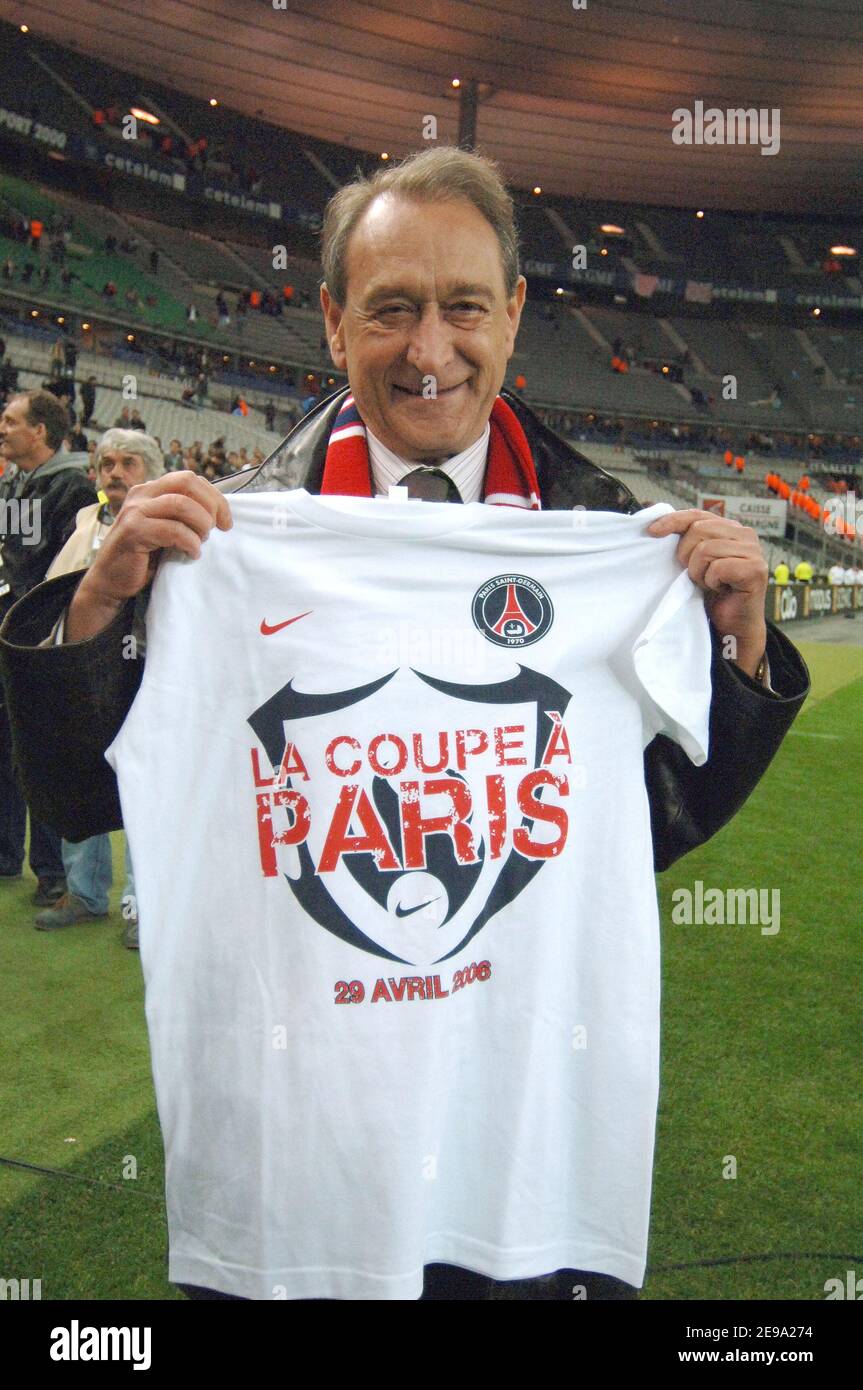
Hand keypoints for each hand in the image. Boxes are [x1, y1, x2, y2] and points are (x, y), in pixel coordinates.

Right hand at [66, 472, 231, 641]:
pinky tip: (192, 554)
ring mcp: (135, 511)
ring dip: (200, 523)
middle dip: (211, 505)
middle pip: (186, 482)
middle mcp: (141, 494)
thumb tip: (218, 512)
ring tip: (201, 541)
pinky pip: (172, 530)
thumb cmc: (143, 557)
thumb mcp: (166, 529)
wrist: (111, 580)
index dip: (214, 497)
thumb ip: (182, 516)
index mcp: (151, 490)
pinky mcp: (133, 531)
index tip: (226, 522)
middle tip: (218, 529)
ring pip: (180, 503)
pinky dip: (189, 543)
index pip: (189, 479)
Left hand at [647, 509, 767, 677]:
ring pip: (705, 549)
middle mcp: (745, 535)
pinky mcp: (755, 570)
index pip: (697, 515)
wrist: (731, 624)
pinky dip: (711, 581)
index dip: (673, 520)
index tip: (652, 531)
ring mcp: (753, 551)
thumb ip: (687, 541)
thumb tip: (656, 525)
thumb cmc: (713, 593)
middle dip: (687, 555)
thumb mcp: (695, 561)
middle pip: (698, 530)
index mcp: (730, 528)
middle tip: (694, 574)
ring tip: (709, 583)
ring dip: (699, 572)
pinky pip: (718, 567)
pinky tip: (719, 589)